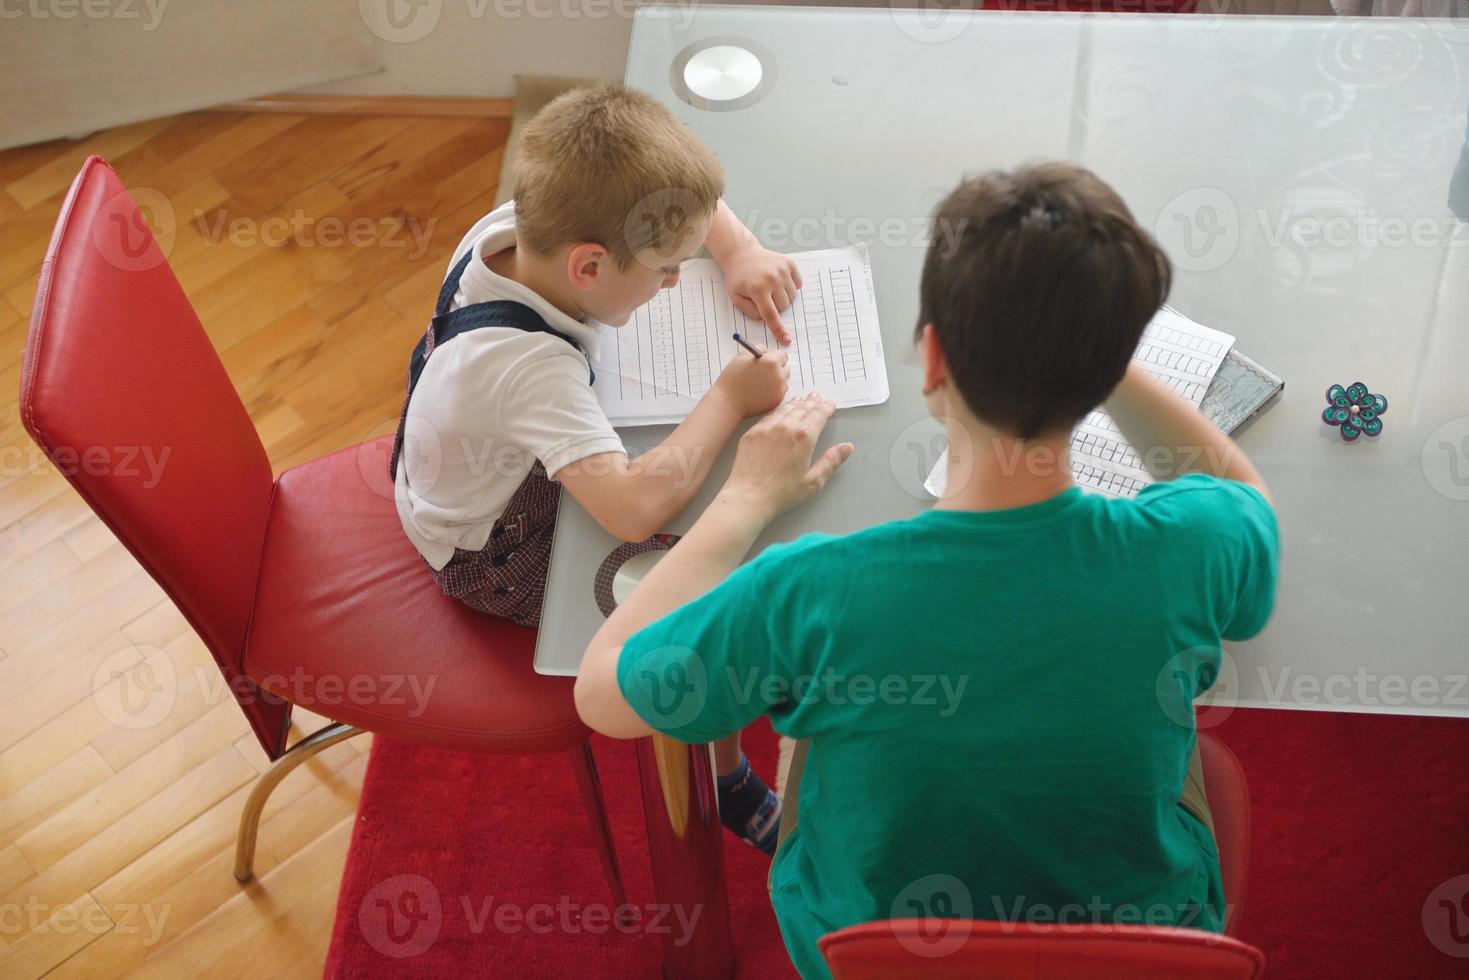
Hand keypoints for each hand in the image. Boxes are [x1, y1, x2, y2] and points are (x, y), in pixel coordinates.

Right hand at [714, 345, 789, 417]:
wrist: (729, 402)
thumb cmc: (733, 379)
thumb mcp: (743, 357)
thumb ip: (758, 349)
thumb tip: (766, 350)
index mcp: (771, 361)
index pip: (782, 355)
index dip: (774, 357)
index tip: (767, 361)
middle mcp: (779, 375)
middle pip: (785, 368)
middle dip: (777, 369)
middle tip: (763, 372)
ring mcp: (780, 389)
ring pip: (783, 381)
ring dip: (775, 381)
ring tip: (759, 383)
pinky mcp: (777, 401)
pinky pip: (779, 393)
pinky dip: (772, 392)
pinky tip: (760, 392)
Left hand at [717, 393, 853, 522]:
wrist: (748, 496)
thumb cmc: (782, 493)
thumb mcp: (813, 481)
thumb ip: (831, 461)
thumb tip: (847, 447)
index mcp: (804, 437)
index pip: (818, 415)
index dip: (826, 408)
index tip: (830, 404)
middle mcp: (785, 426)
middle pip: (802, 408)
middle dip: (812, 402)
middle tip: (817, 397)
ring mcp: (766, 428)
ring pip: (785, 409)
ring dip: (795, 403)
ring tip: (801, 399)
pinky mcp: (752, 433)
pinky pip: (768, 416)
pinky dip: (778, 411)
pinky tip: (780, 412)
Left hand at [721, 246, 802, 345]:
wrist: (742, 254)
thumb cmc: (738, 278)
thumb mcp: (736, 298)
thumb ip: (751, 312)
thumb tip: (768, 319)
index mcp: (757, 288)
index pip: (771, 315)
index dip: (778, 329)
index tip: (786, 340)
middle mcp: (772, 278)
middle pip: (784, 306)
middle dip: (776, 307)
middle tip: (764, 297)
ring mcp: (782, 270)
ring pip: (792, 297)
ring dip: (783, 297)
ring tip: (770, 288)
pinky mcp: (789, 264)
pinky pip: (798, 284)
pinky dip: (790, 286)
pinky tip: (778, 281)